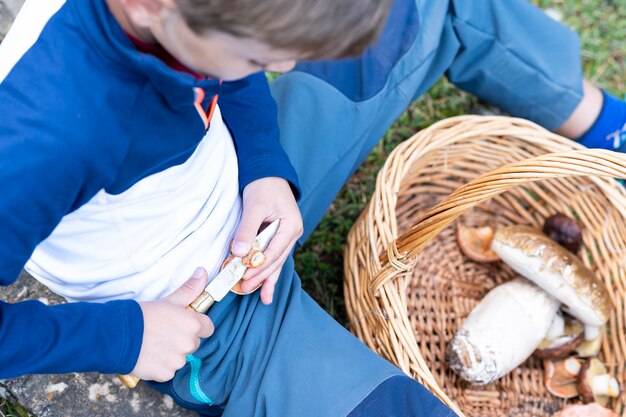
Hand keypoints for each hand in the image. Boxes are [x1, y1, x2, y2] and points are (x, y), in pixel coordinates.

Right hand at [131, 268, 213, 381]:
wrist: (117, 334)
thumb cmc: (143, 314)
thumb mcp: (168, 300)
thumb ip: (189, 289)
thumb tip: (202, 272)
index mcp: (192, 324)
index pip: (207, 328)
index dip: (196, 326)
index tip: (183, 324)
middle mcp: (188, 344)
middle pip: (193, 343)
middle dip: (182, 339)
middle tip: (163, 332)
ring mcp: (177, 361)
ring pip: (180, 358)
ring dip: (171, 354)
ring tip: (152, 344)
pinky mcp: (165, 374)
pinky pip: (168, 371)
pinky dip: (160, 366)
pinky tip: (148, 356)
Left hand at [232, 177, 302, 303]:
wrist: (268, 172)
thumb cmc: (263, 186)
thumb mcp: (254, 206)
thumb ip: (247, 229)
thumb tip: (238, 253)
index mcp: (291, 225)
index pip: (275, 251)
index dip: (259, 266)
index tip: (244, 276)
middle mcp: (293, 233)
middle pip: (276, 260)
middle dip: (261, 277)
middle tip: (244, 289)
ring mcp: (287, 236)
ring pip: (277, 261)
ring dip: (266, 278)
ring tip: (262, 298)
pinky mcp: (278, 237)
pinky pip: (273, 256)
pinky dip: (267, 270)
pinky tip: (265, 287)